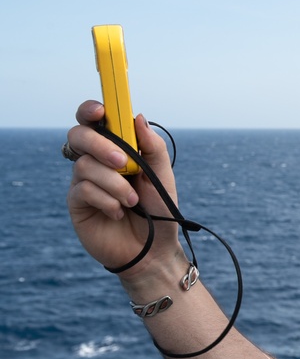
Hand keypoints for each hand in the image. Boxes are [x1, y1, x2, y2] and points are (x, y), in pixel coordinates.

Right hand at [66, 101, 183, 277]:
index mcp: (117, 148)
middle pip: (79, 136)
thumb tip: (137, 116)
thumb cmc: (159, 210)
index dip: (92, 110)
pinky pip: (83, 189)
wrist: (153, 249)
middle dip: (100, 145)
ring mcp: (84, 181)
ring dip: (114, 183)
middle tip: (123, 163)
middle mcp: (96, 160)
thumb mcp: (162, 175)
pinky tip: (118, 212)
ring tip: (133, 201)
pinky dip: (106, 200)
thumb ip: (152, 146)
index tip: (101, 111)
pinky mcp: (77, 202)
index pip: (95, 120)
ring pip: (84, 165)